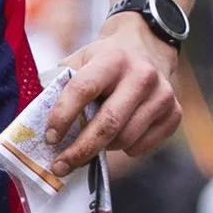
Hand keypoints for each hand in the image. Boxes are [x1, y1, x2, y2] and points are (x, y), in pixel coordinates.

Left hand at [43, 13, 183, 170]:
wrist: (148, 46)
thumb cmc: (106, 60)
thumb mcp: (81, 60)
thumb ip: (61, 85)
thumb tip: (37, 122)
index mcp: (113, 59)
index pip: (83, 90)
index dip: (63, 116)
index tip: (50, 138)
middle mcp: (142, 75)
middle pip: (108, 123)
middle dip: (80, 150)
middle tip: (60, 166)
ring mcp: (163, 95)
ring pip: (126, 139)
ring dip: (103, 149)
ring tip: (90, 144)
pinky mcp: (175, 112)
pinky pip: (143, 146)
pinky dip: (125, 149)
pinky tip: (118, 137)